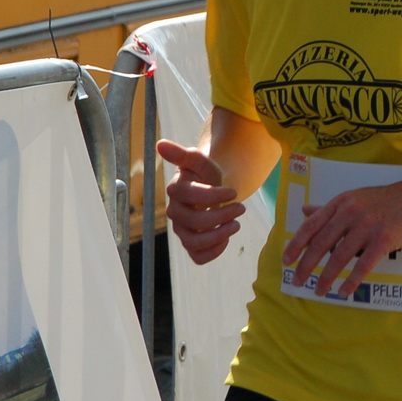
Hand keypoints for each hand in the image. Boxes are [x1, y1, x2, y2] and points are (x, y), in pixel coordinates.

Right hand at [159, 139, 242, 264]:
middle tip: (241, 208)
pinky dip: (213, 252)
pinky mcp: (191, 243)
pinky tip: (226, 239)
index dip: (214, 196)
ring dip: (219, 235)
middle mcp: (176, 212)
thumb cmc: (204, 173)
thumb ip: (182, 154)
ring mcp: (182, 229)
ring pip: (194, 242)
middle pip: (195, 222)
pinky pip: (197, 257)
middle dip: (221, 216)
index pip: (192, 196)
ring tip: (236, 225)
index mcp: (177, 190)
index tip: (233, 192)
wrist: (209, 188)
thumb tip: (160, 143)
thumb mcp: (198, 160)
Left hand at [282, 172, 401, 299]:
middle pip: (322, 243)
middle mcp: (351, 212)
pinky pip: (363, 265)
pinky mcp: (385, 239)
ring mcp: (368, 225)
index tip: (286, 261)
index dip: (296, 244)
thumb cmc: (388, 199)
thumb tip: (304, 212)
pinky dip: (352, 281)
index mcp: (342, 202)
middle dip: (307, 265)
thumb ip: (331, 208)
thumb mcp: (356, 197)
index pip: (312, 224)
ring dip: (327, 277)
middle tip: (298, 281)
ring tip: (319, 290)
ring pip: (340, 256)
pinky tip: (344, 291)